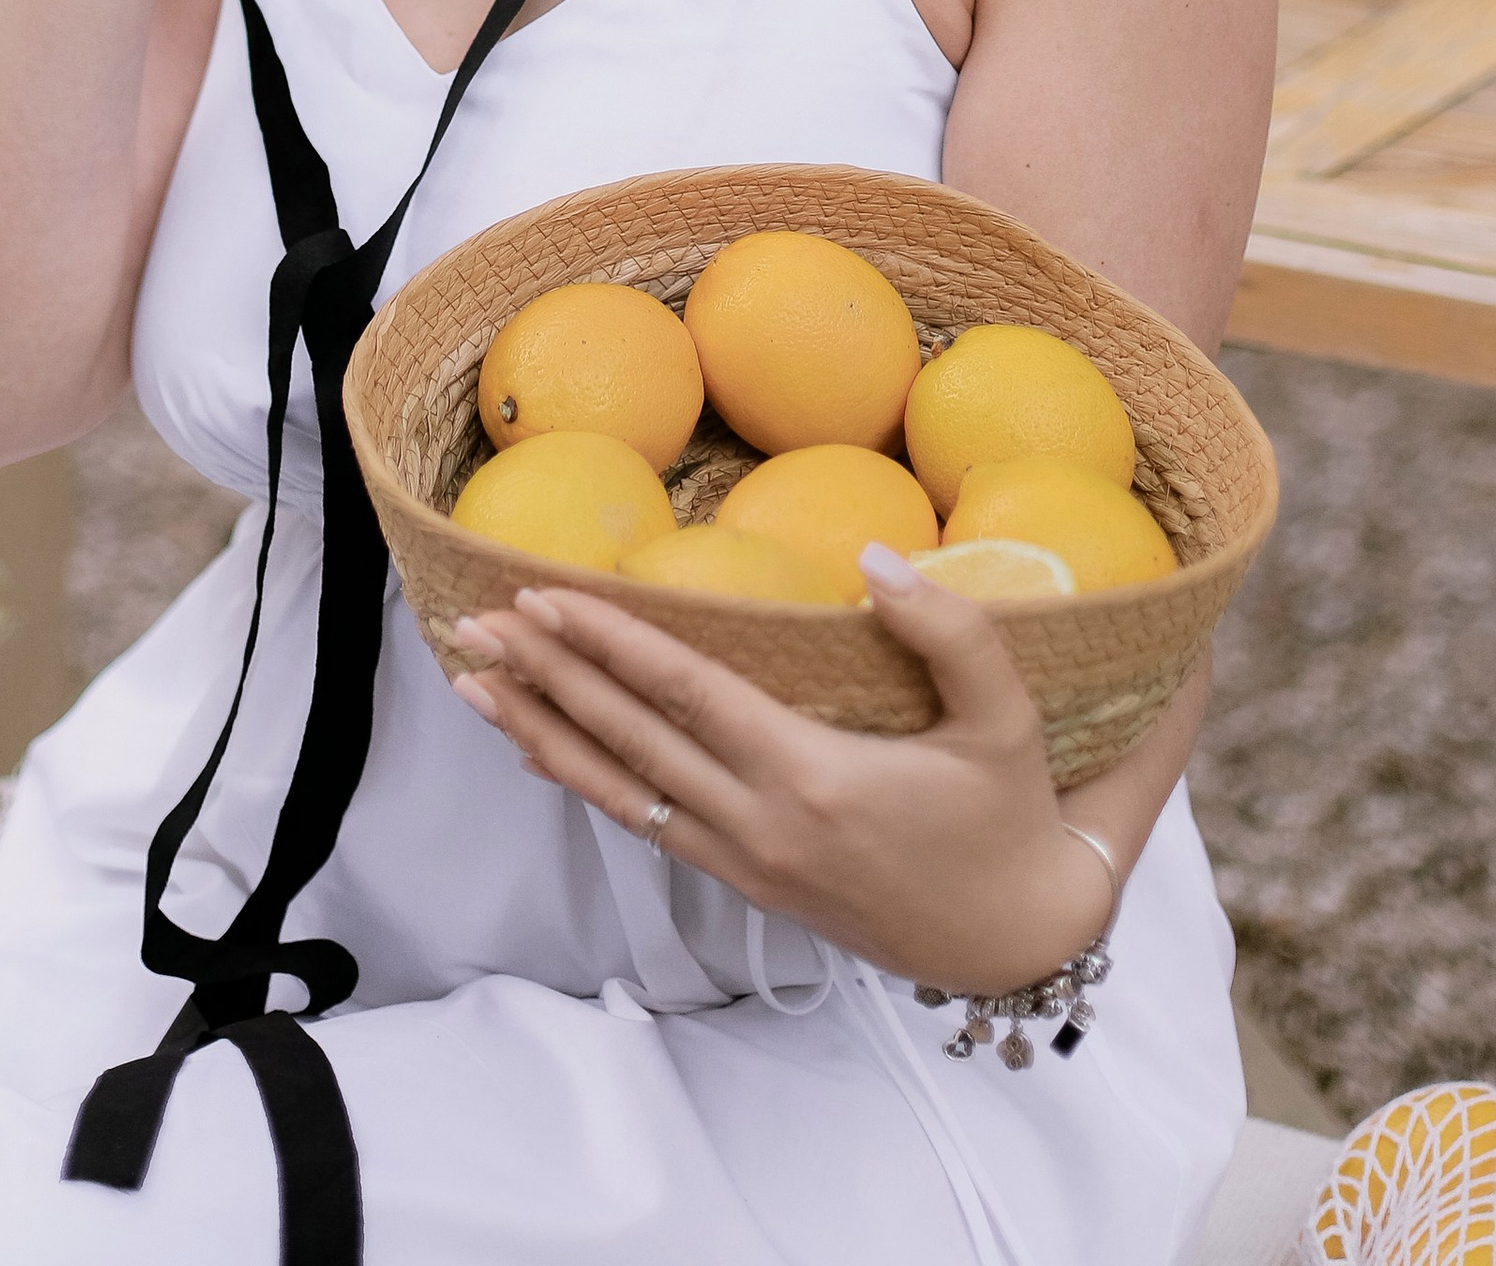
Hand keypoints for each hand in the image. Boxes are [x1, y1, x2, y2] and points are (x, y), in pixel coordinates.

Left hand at [448, 550, 1108, 991]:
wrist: (1020, 938)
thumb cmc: (1010, 818)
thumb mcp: (1005, 717)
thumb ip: (948, 630)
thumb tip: (875, 557)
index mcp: (811, 778)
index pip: (687, 696)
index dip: (611, 644)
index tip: (544, 597)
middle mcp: (761, 825)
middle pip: (630, 742)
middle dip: (548, 678)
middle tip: (475, 624)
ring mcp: (748, 862)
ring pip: (622, 791)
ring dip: (544, 732)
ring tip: (476, 685)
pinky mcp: (751, 883)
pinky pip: (649, 825)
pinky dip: (588, 782)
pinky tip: (546, 751)